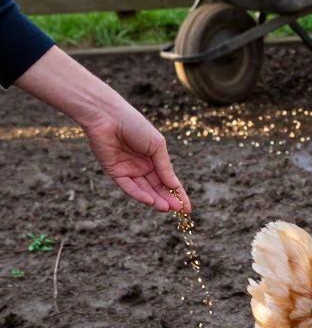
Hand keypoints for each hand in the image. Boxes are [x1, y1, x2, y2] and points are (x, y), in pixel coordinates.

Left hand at [14, 47, 191, 212]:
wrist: (108, 116)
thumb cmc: (135, 125)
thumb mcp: (157, 146)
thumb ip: (164, 167)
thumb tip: (174, 186)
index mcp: (155, 158)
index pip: (169, 180)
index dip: (178, 194)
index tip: (187, 208)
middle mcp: (142, 166)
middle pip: (157, 188)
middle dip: (168, 199)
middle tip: (178, 211)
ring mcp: (128, 170)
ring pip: (144, 190)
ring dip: (155, 199)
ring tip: (166, 208)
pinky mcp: (114, 172)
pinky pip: (128, 186)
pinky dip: (139, 194)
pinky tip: (150, 200)